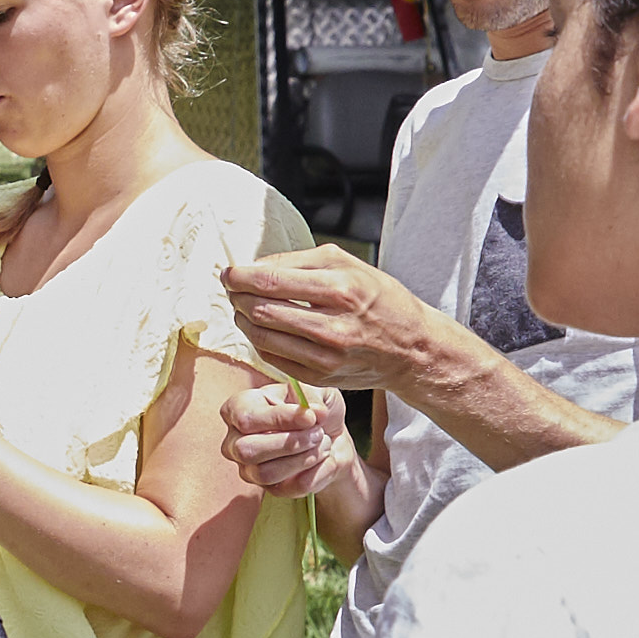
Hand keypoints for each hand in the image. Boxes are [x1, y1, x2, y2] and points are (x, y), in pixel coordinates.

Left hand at [217, 244, 454, 400]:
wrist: (411, 348)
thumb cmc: (377, 298)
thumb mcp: (348, 264)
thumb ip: (299, 260)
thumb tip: (254, 266)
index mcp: (340, 288)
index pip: (272, 281)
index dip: (240, 276)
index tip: (227, 272)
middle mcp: (333, 325)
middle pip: (261, 310)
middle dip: (237, 297)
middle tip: (232, 289)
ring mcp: (325, 356)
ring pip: (262, 336)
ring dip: (243, 319)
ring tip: (242, 307)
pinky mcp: (320, 377)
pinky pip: (272, 358)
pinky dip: (259, 341)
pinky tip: (261, 328)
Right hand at [221, 379, 361, 506]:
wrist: (332, 436)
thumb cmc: (314, 410)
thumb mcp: (315, 390)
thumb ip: (310, 395)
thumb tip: (314, 412)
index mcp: (239, 409)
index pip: (246, 419)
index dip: (280, 419)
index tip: (310, 416)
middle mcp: (236, 442)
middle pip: (247, 451)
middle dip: (290, 443)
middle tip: (317, 432)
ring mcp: (250, 469)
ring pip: (266, 473)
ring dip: (304, 458)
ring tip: (323, 442)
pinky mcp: (272, 489)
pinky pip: (292, 487)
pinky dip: (316, 471)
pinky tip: (323, 457)